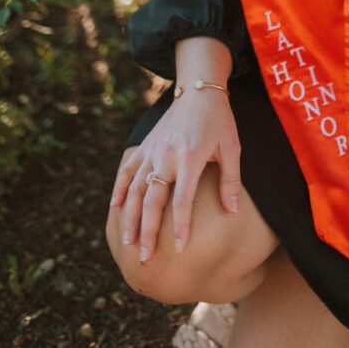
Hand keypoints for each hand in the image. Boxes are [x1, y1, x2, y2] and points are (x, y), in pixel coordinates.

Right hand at [108, 89, 240, 262]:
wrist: (197, 90)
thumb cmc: (219, 120)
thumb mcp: (231, 147)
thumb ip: (230, 180)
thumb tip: (233, 212)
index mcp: (191, 157)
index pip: (183, 200)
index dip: (181, 226)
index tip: (179, 248)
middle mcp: (167, 156)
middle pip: (153, 200)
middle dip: (148, 231)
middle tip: (145, 257)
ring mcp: (153, 151)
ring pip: (137, 189)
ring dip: (131, 217)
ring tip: (128, 242)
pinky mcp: (145, 146)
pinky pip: (128, 170)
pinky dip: (120, 188)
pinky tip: (116, 208)